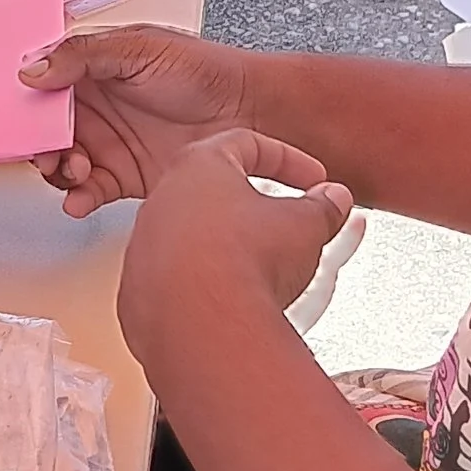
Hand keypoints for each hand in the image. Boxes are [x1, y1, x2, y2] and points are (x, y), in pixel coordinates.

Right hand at [20, 28, 255, 215]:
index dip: (26, 98)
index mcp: (91, 69)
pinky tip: (81, 198)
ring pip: (61, 162)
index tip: (18, 111)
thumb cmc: (204, 71)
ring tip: (75, 170)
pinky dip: (78, 197)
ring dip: (58, 170)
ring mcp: (107, 144)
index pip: (42, 83)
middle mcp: (95, 107)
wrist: (251, 114)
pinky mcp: (122, 177)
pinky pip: (87, 191)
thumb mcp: (139, 49)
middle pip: (45, 128)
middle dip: (37, 142)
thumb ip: (83, 56)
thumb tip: (32, 69)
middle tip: (47, 149)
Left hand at [118, 129, 354, 335]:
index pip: (246, 144)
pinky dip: (204, 287)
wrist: (203, 326)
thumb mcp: (305, 225)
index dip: (288, 161)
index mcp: (199, 167)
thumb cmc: (242, 263)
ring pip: (192, 240)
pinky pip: (176, 281)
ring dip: (228, 250)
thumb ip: (322, 207)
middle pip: (214, 194)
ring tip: (263, 272)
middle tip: (288, 226)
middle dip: (256, 210)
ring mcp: (145, 248)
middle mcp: (162, 202)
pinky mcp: (138, 292)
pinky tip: (230, 302)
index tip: (311, 180)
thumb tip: (333, 200)